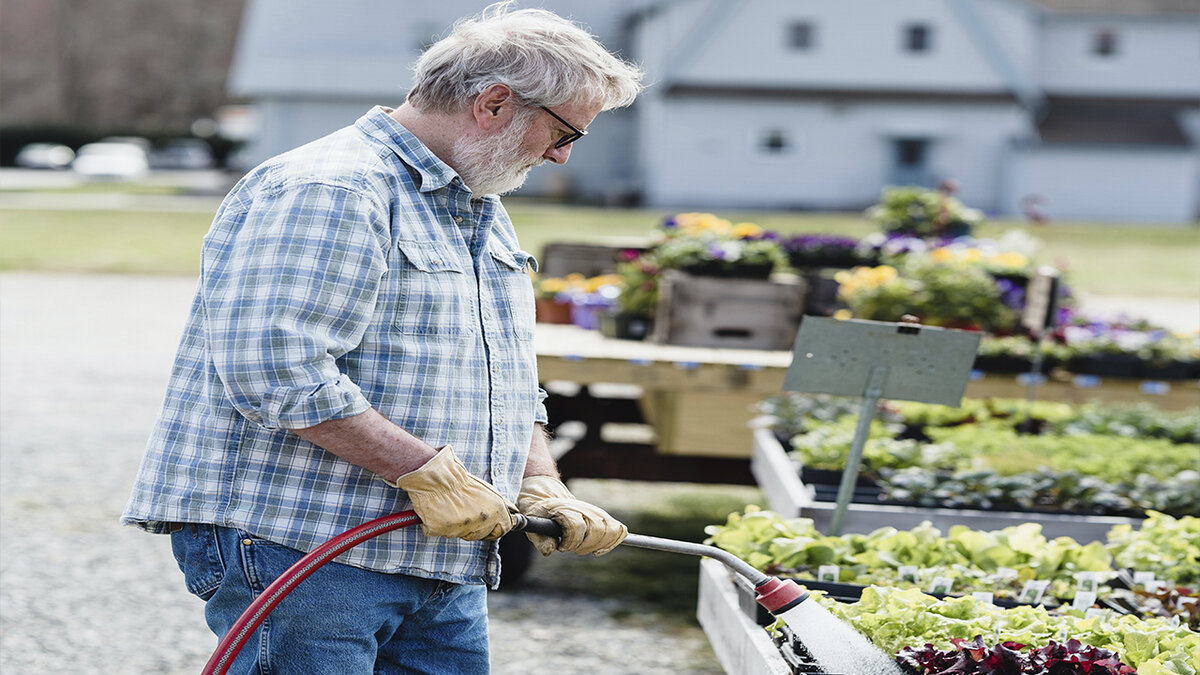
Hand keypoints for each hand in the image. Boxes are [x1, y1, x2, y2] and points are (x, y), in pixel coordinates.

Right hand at [388, 446, 517, 540]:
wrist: (436, 477)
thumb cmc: (460, 481)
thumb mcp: (487, 490)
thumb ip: (500, 505)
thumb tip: (512, 512)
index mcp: (495, 510)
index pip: (503, 529)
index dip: (495, 527)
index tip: (489, 525)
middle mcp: (481, 521)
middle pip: (482, 535)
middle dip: (475, 527)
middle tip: (464, 510)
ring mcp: (461, 528)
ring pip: (461, 534)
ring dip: (457, 525)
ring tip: (451, 507)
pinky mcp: (442, 530)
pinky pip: (442, 532)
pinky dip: (439, 524)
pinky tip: (440, 511)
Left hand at [517, 476, 626, 555]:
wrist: (549, 498)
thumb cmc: (540, 513)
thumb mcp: (533, 524)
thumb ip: (540, 539)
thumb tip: (550, 550)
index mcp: (566, 508)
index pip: (577, 527)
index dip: (570, 542)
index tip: (561, 546)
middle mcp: (584, 508)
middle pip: (597, 530)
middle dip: (585, 546)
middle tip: (573, 548)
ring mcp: (596, 512)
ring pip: (611, 530)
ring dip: (599, 545)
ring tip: (584, 548)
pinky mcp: (604, 517)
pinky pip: (619, 530)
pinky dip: (613, 542)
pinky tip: (599, 549)